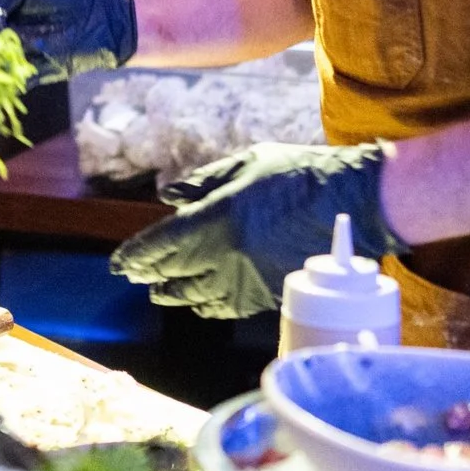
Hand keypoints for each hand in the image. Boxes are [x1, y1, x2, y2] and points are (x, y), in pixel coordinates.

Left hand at [109, 141, 403, 318]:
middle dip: (152, 274)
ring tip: (162, 292)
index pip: (163, 243)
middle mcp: (227, 253)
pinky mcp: (270, 293)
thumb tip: (169, 197)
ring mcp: (249, 277)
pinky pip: (229, 307)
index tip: (119, 263)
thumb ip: (203, 181)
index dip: (136, 255)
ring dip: (177, 294)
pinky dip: (210, 306)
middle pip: (176, 273)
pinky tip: (201, 304)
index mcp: (216, 217)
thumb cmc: (297, 174)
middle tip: (136, 276)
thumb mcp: (246, 163)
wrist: (350, 201)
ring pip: (199, 295)